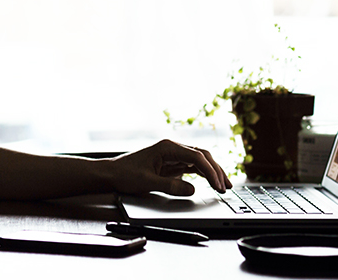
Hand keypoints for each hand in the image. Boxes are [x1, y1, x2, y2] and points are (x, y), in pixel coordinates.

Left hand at [108, 139, 231, 196]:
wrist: (112, 173)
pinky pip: (192, 167)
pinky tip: (212, 182)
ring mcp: (173, 156)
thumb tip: (192, 189)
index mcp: (167, 147)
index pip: (196, 156)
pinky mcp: (171, 164)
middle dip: (216, 170)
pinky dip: (203, 174)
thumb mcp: (147, 182)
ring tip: (224, 185)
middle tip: (226, 187)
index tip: (217, 184)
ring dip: (212, 172)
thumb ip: (170, 186)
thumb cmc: (125, 174)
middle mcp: (172, 149)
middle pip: (202, 156)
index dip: (210, 171)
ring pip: (199, 161)